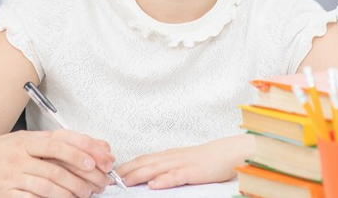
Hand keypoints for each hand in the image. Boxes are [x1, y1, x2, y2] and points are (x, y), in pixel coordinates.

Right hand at [0, 130, 118, 197]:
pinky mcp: (5, 194)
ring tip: (83, 195)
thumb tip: (95, 147)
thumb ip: (58, 142)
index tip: (99, 161)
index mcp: (25, 140)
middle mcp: (18, 156)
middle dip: (83, 178)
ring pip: (48, 187)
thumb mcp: (26, 139)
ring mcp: (11, 177)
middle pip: (57, 169)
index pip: (59, 143)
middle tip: (97, 184)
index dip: (82, 152)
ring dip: (71, 193)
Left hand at [115, 134, 252, 189]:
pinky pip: (176, 176)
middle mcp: (171, 158)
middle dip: (126, 171)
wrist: (228, 153)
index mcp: (168, 156)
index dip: (126, 166)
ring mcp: (181, 164)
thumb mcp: (182, 162)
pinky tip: (154, 185)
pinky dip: (164, 180)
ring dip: (138, 175)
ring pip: (156, 168)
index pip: (142, 159)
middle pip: (144, 163)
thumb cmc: (206, 160)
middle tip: (110, 179)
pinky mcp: (193, 172)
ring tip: (124, 182)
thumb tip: (150, 177)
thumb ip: (167, 168)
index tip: (111, 174)